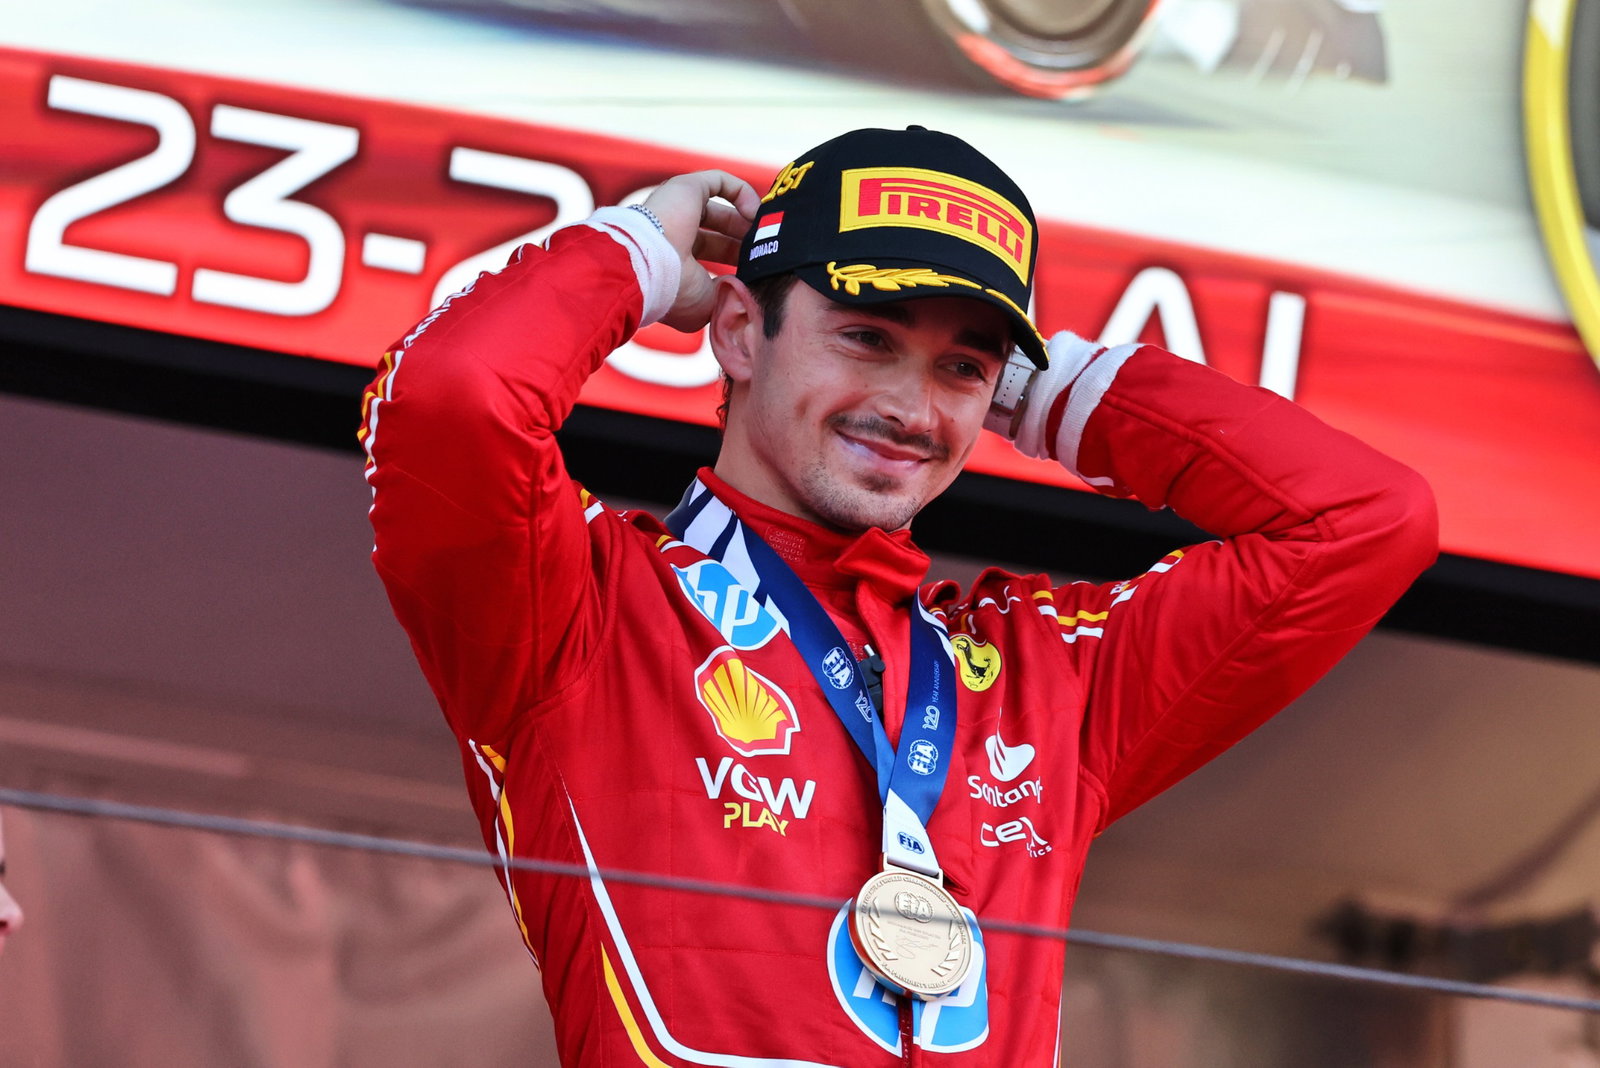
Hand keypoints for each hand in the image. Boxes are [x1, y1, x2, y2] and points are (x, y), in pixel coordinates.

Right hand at [642, 170, 760, 331]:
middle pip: (717, 235)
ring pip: (719, 210)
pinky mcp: (686, 188)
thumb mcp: (707, 303)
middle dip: (744, 244)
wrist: (648, 267)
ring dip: (746, 222)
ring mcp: (677, 209)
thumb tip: (744, 285)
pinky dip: (742, 193)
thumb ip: (727, 292)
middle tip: (767, 253)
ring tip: (768, 234)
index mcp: (673, 263)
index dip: (736, 263)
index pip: (709, 259)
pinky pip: (719, 182)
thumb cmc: (674, 291)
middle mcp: (673, 234)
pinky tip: (755, 213)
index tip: (758, 271)